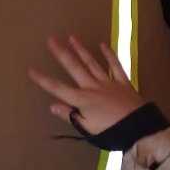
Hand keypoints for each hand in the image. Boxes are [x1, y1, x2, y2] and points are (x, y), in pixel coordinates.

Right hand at [28, 35, 145, 134]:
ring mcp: (108, 83)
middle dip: (61, 53)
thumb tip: (52, 105)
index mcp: (82, 100)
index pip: (58, 88)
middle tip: (51, 39)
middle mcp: (92, 87)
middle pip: (74, 68)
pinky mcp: (123, 83)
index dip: (43, 79)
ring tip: (72, 37)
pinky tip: (103, 45)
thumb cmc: (111, 132)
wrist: (139, 128)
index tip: (31, 69)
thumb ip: (70, 115)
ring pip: (92, 63)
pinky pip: (115, 66)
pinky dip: (109, 55)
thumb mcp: (87, 129)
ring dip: (81, 50)